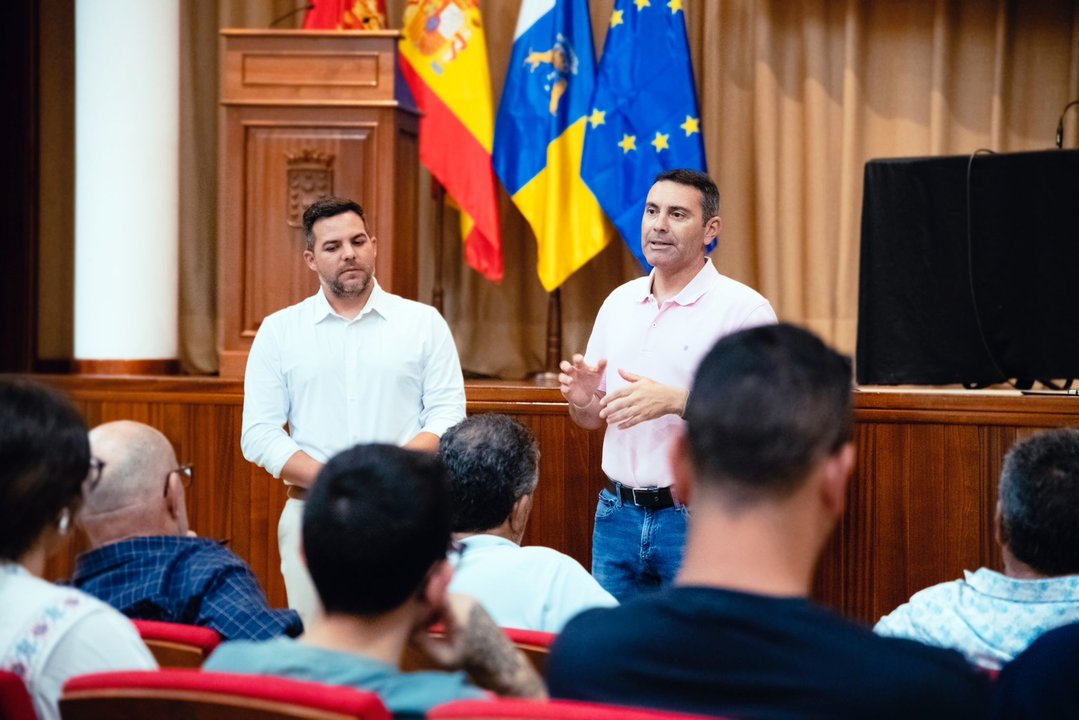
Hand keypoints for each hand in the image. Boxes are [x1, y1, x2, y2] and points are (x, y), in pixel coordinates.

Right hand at [410, 593, 546, 698]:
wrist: (496, 657)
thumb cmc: (469, 659)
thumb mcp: (442, 657)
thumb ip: (422, 643)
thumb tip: (405, 629)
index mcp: (457, 610)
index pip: (429, 593)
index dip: (416, 603)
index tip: (408, 617)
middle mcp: (464, 599)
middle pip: (433, 595)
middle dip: (422, 609)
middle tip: (417, 628)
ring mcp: (469, 597)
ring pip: (439, 597)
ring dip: (430, 610)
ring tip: (427, 628)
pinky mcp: (471, 599)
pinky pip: (448, 598)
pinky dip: (439, 609)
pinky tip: (436, 624)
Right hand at [558, 354, 605, 407]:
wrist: (587, 396)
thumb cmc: (591, 382)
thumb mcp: (597, 375)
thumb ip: (601, 367)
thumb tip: (605, 360)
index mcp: (579, 366)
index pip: (576, 359)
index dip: (577, 358)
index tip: (579, 359)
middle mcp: (572, 372)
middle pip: (564, 365)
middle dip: (565, 366)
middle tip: (569, 368)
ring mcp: (567, 381)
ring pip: (561, 376)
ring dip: (565, 378)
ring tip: (571, 381)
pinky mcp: (565, 390)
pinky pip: (563, 388)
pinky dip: (565, 388)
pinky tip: (569, 389)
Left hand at [599, 369, 687, 429]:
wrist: (671, 398)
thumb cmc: (657, 388)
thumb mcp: (643, 379)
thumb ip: (630, 376)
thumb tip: (619, 370)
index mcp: (635, 388)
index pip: (619, 393)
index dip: (609, 398)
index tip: (602, 402)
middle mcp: (637, 398)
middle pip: (620, 405)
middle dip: (609, 410)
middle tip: (601, 413)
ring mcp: (641, 408)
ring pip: (625, 414)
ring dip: (615, 418)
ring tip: (608, 421)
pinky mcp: (645, 416)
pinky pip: (633, 421)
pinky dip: (626, 425)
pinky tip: (619, 427)